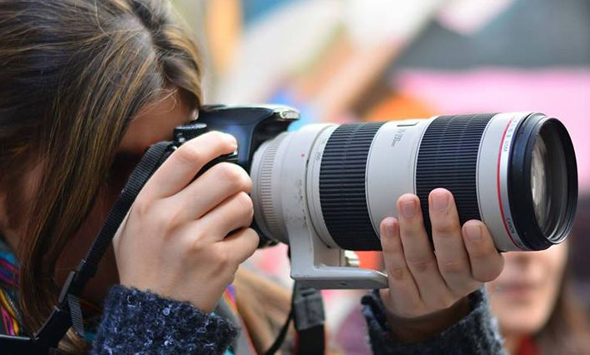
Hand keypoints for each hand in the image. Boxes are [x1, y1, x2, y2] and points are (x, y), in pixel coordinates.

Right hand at [113, 131, 258, 312]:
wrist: (152, 312)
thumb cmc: (145, 262)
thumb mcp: (133, 222)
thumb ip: (157, 190)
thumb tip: (191, 159)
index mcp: (150, 202)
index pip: (188, 156)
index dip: (215, 141)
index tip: (228, 142)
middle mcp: (173, 218)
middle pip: (228, 175)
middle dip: (239, 179)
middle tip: (235, 188)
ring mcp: (198, 241)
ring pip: (243, 204)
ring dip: (242, 211)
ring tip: (229, 223)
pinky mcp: (220, 262)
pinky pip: (251, 235)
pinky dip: (245, 239)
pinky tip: (229, 247)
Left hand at [379, 188, 503, 341]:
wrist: (419, 293)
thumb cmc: (444, 252)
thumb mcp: (462, 239)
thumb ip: (465, 214)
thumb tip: (458, 170)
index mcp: (480, 272)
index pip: (487, 265)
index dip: (480, 246)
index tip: (473, 223)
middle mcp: (458, 286)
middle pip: (452, 261)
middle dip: (444, 226)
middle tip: (439, 195)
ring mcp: (431, 295)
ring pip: (421, 262)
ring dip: (413, 229)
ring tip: (407, 201)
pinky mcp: (407, 299)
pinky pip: (398, 273)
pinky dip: (392, 246)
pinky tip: (389, 224)